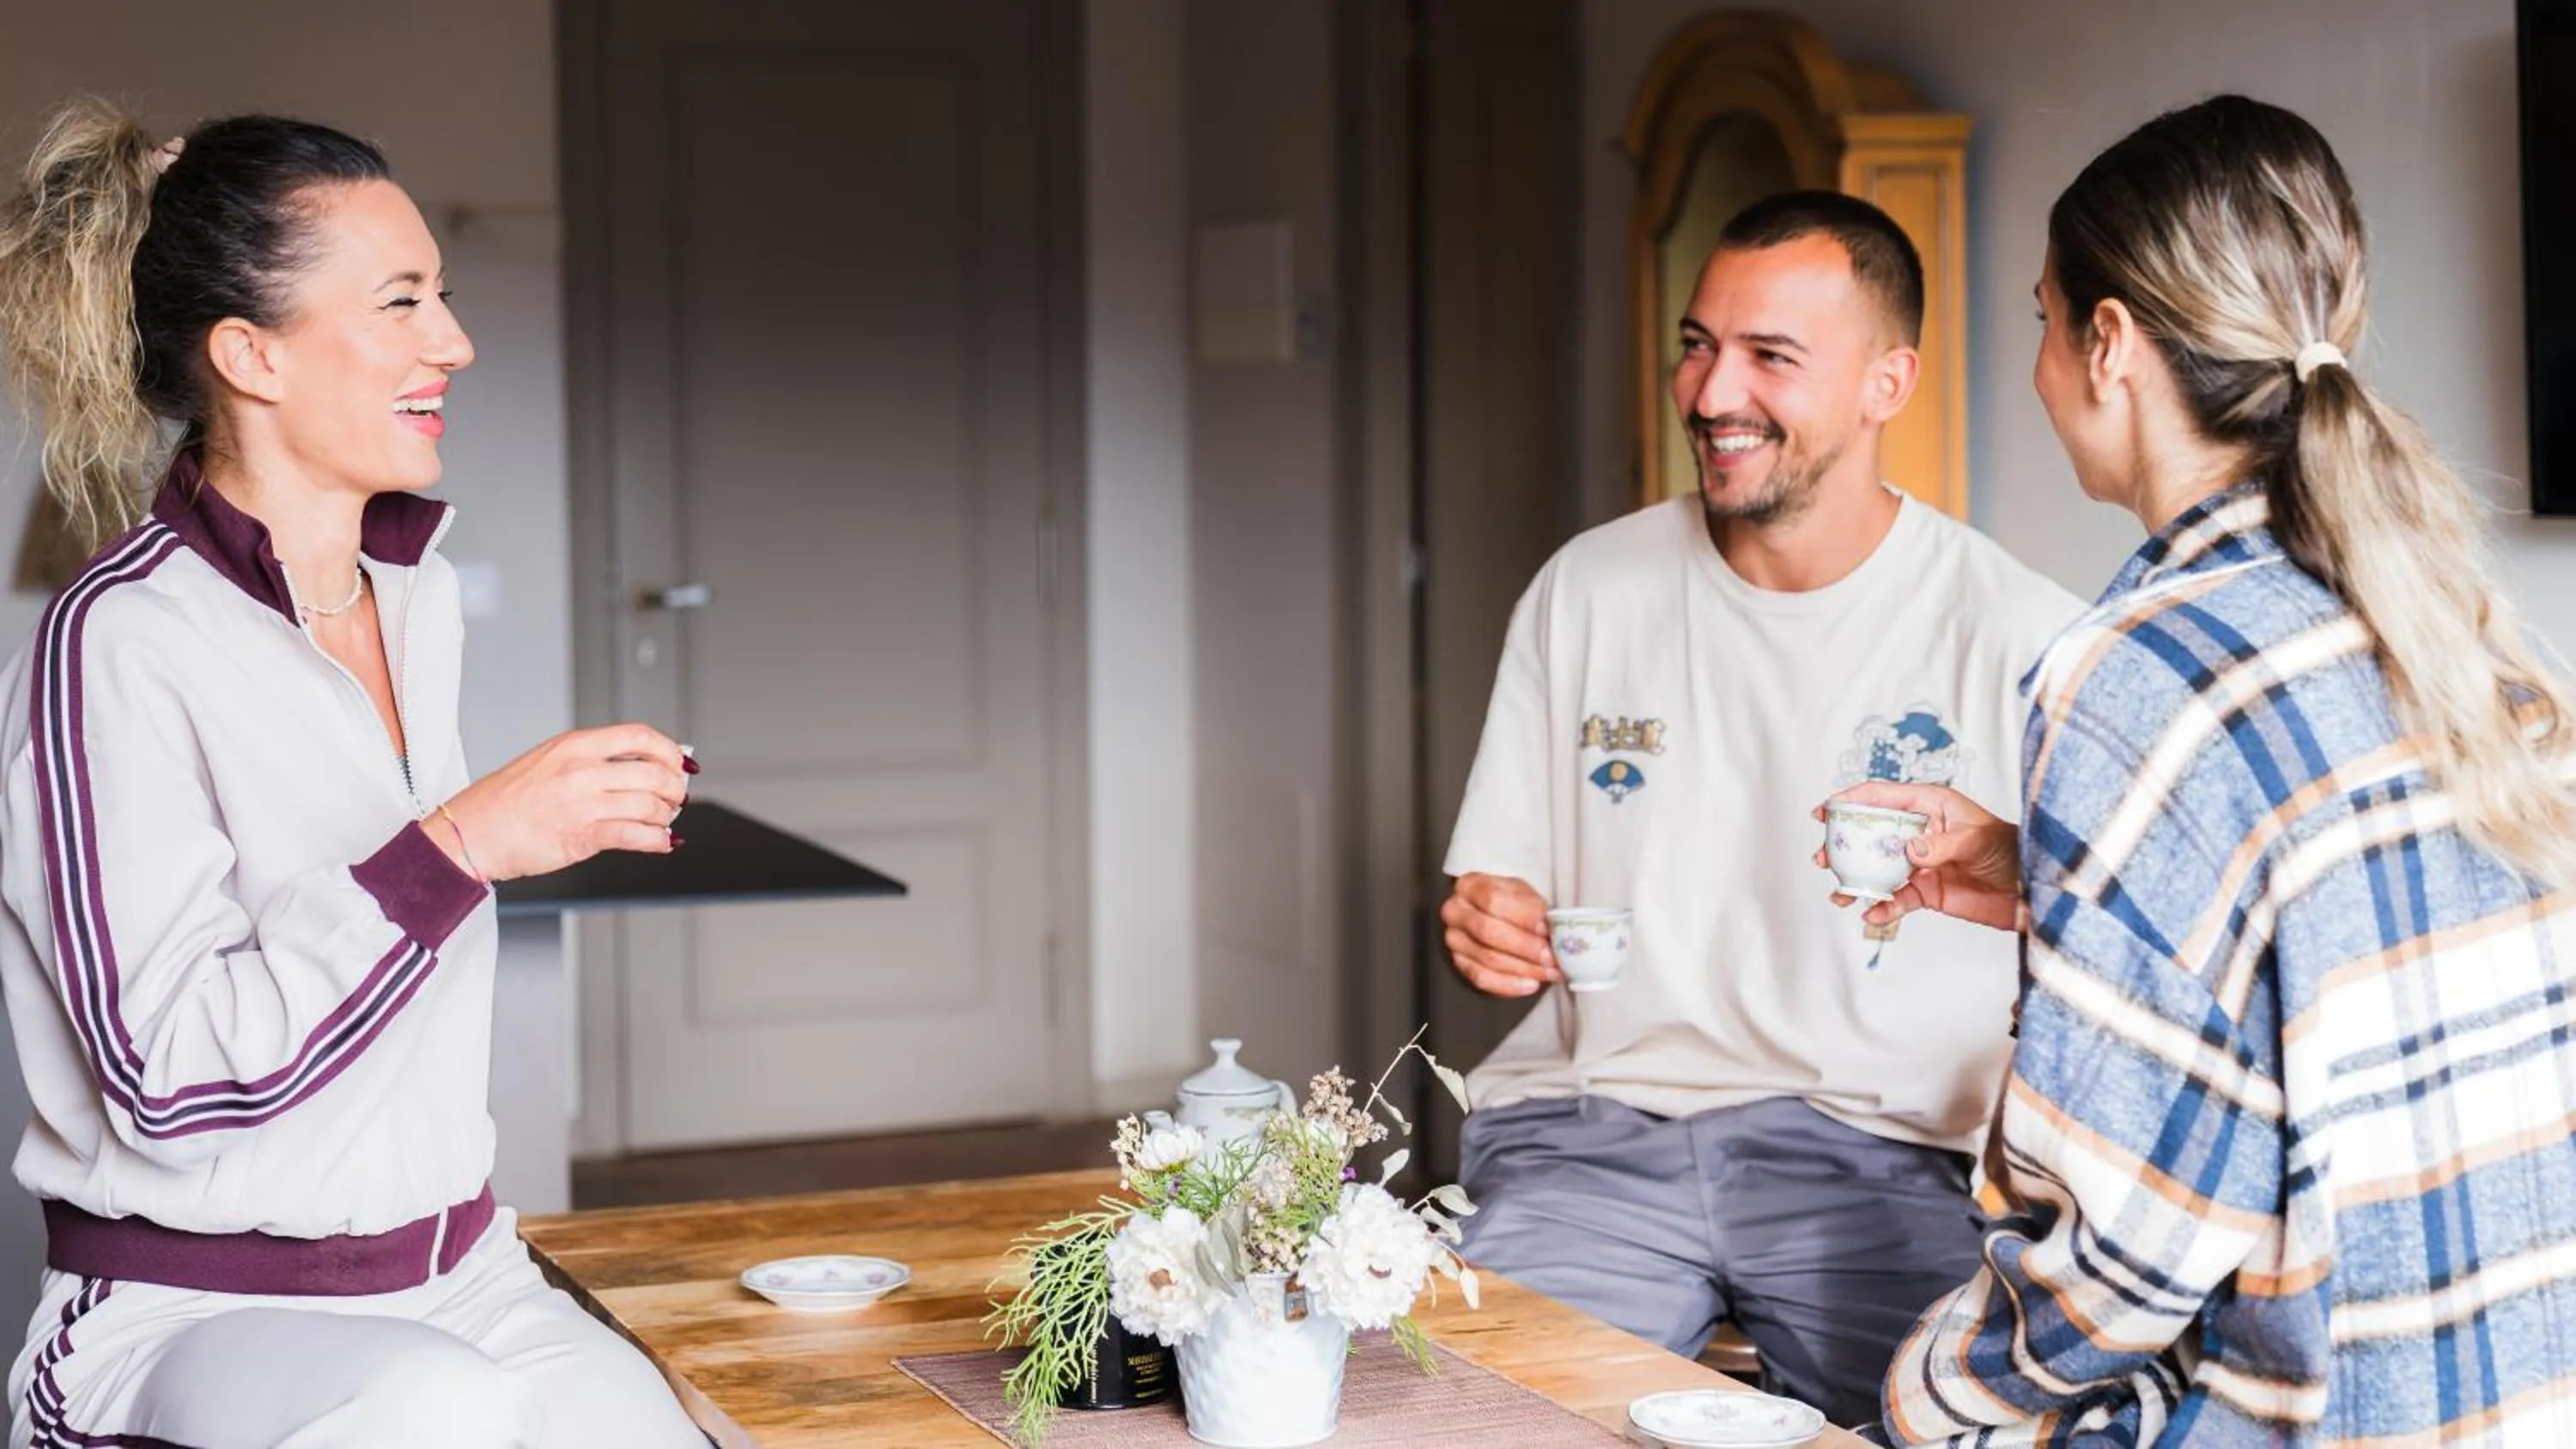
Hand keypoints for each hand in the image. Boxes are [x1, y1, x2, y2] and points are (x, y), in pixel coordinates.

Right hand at [433, 723, 691, 881]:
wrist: (471, 832)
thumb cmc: (505, 801)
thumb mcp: (549, 761)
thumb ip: (593, 760)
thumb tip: (639, 765)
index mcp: (574, 745)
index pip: (639, 736)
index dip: (669, 750)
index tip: (679, 763)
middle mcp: (581, 770)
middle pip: (653, 773)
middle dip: (674, 789)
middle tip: (676, 798)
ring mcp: (582, 804)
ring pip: (649, 806)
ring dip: (666, 816)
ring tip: (664, 821)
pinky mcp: (582, 837)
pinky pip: (635, 836)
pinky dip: (657, 840)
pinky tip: (661, 842)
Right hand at [1439, 874, 1558, 996]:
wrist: (1497, 917)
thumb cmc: (1511, 904)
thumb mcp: (1524, 895)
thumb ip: (1534, 909)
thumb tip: (1547, 929)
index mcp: (1470, 885)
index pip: (1493, 899)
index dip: (1523, 916)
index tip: (1546, 928)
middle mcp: (1455, 911)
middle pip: (1488, 931)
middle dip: (1524, 947)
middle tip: (1551, 956)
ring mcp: (1454, 940)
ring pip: (1487, 958)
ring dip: (1524, 969)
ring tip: (1549, 971)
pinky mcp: (1459, 964)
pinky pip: (1483, 979)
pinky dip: (1510, 985)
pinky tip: (1531, 984)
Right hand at [1812, 781, 2021, 932]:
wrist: (2033, 892)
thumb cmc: (2013, 851)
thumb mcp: (1979, 840)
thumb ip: (1942, 844)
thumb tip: (1909, 851)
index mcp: (1931, 806)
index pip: (1883, 797)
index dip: (1851, 800)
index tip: (1825, 810)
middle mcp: (1920, 832)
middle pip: (1871, 833)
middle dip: (1844, 845)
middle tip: (1822, 857)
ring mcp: (1920, 863)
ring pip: (1877, 869)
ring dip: (1855, 881)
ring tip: (1839, 894)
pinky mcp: (1927, 892)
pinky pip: (1897, 900)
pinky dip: (1882, 908)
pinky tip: (1871, 915)